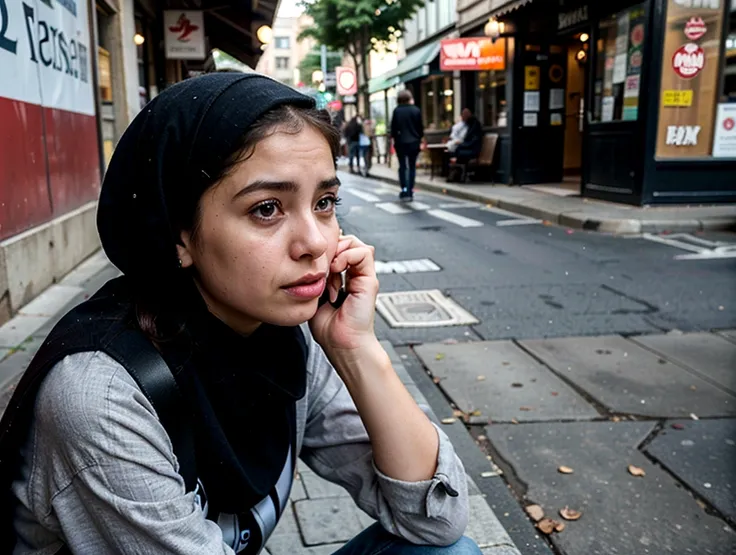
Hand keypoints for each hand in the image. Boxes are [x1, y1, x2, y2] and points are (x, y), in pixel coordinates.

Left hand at [309, 235, 379, 360]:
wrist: (341, 344)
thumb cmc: (329, 328)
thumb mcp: (316, 296)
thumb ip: (317, 279)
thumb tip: (310, 264)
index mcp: (345, 278)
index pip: (338, 249)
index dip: (326, 249)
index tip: (314, 261)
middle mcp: (356, 276)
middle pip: (347, 242)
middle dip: (331, 247)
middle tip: (321, 263)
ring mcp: (363, 277)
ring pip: (356, 243)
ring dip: (339, 251)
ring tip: (330, 268)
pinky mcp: (369, 281)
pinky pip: (363, 252)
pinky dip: (347, 255)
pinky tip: (336, 269)